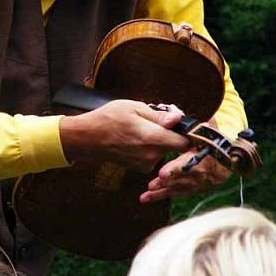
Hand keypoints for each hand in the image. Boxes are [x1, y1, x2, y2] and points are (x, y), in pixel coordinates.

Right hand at [59, 100, 189, 171]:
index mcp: (152, 138)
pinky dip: (151, 145)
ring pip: (165, 149)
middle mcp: (152, 155)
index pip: (185, 142)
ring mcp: (146, 164)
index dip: (188, 132)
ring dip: (161, 138)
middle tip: (160, 116)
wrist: (87, 139)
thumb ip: (159, 116)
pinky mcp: (141, 167)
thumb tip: (179, 118)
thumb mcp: (134, 108)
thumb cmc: (108, 119)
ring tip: (144, 125)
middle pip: (176, 145)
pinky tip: (137, 136)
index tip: (184, 123)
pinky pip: (155, 155)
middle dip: (172, 131)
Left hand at [140, 118, 231, 202]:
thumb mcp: (211, 133)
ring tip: (149, 190)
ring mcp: (193, 183)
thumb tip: (194, 118)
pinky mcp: (187, 190)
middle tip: (158, 178)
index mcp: (204, 157)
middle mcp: (199, 173)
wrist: (224, 166)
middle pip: (183, 176)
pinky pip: (172, 194)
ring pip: (177, 187)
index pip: (190, 163)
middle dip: (170, 178)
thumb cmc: (213, 145)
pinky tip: (144, 198)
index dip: (178, 168)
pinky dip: (158, 197)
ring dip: (162, 189)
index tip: (163, 172)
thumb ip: (204, 126)